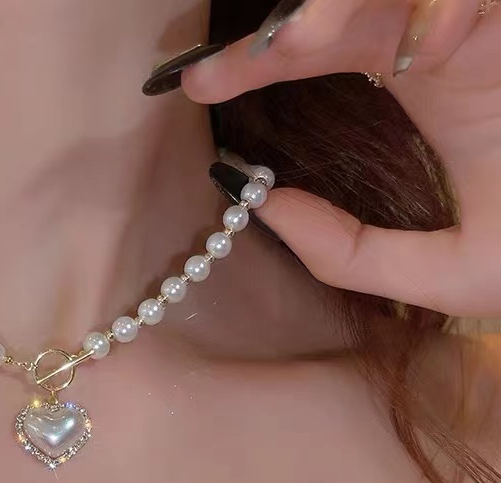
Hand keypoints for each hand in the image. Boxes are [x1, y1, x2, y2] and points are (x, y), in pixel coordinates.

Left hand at [182, 0, 500, 317]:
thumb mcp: (444, 272)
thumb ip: (351, 254)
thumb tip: (265, 209)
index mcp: (425, 76)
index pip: (320, 45)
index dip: (255, 60)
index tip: (196, 85)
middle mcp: (451, 33)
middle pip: (347, 2)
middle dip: (287, 26)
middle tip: (229, 62)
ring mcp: (488, 16)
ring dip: (348, 4)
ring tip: (297, 42)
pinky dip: (449, 7)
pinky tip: (424, 53)